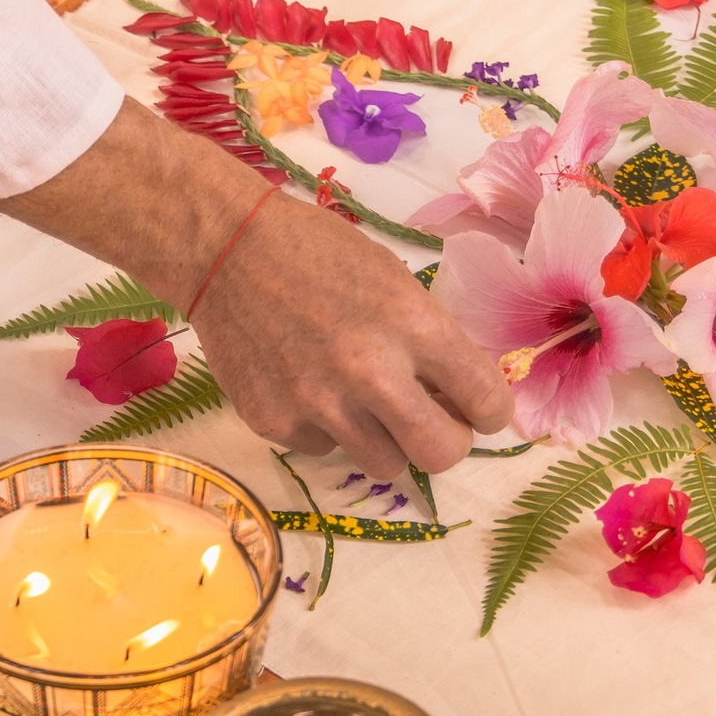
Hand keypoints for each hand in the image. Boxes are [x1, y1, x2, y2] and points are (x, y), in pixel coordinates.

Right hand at [0, 101, 510, 475]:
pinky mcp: (275, 423)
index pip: (484, 401)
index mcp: (413, 325)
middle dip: (447, 442)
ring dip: (387, 440)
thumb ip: (430, 340)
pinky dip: (327, 428)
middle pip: (441, 453)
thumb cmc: (319, 253)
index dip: (490, 412)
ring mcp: (319, 404)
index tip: (480, 411)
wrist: (226, 251)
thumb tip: (459, 396)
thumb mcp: (393, 280)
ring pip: (386, 464)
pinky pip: (325, 449)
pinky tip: (308, 386)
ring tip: (365, 403)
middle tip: (433, 423)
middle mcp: (370, 372)